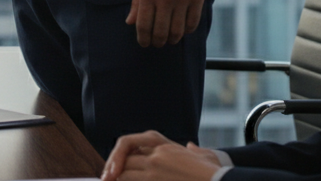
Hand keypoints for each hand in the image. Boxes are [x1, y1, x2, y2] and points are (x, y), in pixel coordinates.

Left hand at [103, 131, 221, 180]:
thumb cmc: (213, 172)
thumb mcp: (203, 156)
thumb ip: (193, 151)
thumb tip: (190, 148)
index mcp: (162, 143)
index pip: (127, 143)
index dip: (116, 156)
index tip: (110, 169)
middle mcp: (156, 155)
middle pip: (123, 161)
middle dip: (114, 172)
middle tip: (107, 179)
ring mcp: (155, 171)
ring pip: (125, 175)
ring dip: (120, 180)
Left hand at [126, 0, 211, 47]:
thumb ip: (137, 2)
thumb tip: (130, 22)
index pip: (143, 24)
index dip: (143, 38)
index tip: (143, 43)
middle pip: (160, 31)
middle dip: (157, 42)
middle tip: (156, 44)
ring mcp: (182, 0)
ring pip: (177, 31)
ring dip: (172, 39)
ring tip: (169, 40)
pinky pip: (192, 23)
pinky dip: (187, 31)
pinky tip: (182, 30)